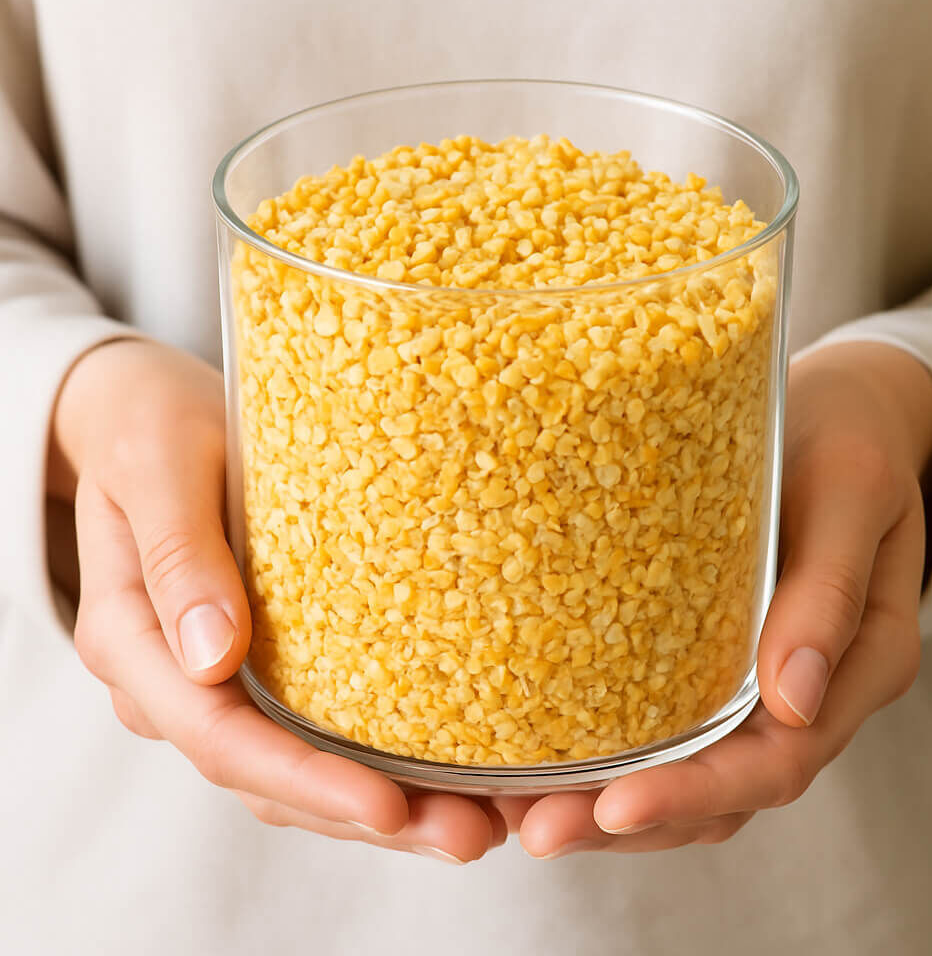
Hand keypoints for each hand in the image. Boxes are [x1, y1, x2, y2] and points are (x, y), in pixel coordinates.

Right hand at [54, 339, 503, 863]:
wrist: (146, 417)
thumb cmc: (152, 428)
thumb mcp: (160, 468)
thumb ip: (180, 555)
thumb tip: (213, 655)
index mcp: (134, 639)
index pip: (220, 737)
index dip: (305, 779)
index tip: (389, 805)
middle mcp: (171, 679)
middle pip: (266, 778)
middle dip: (366, 815)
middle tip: (472, 834)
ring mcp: (212, 679)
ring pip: (291, 772)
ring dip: (380, 808)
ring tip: (476, 823)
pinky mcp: (256, 664)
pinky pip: (307, 732)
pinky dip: (369, 762)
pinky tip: (439, 773)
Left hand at [505, 341, 931, 857]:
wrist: (837, 415)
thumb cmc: (846, 441)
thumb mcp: (851, 493)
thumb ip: (830, 592)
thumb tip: (795, 702)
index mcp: (860, 662)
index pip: (780, 759)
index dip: (696, 792)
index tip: (614, 806)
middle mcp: (809, 692)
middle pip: (724, 791)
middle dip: (631, 820)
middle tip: (537, 829)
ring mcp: (761, 681)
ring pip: (693, 775)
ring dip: (612, 806)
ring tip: (523, 811)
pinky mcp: (716, 656)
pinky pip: (672, 725)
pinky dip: (618, 754)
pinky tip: (550, 752)